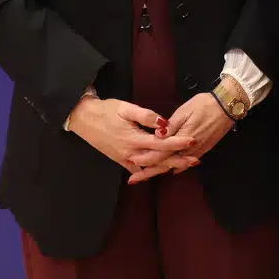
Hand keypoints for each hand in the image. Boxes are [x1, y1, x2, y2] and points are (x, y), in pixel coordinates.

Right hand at [67, 97, 198, 179]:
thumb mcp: (126, 108)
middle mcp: (130, 152)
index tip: (192, 141)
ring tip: (183, 165)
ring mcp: (124, 158)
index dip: (178, 143)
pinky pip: (137, 169)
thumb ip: (145, 115)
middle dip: (178, 160)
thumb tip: (163, 123)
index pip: (161, 144)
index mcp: (133, 139)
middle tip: (195, 159)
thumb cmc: (106, 111)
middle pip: (158, 159)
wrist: (83, 119)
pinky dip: (150, 170)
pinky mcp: (119, 160)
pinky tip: (160, 170)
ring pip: (149, 167)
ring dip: (166, 166)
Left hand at [125, 93, 234, 184]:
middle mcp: (188, 150)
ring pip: (175, 165)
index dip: (145, 158)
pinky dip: (176, 167)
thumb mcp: (185, 111)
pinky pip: (186, 163)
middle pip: (165, 164)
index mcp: (181, 139)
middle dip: (148, 172)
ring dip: (160, 171)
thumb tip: (156, 136)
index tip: (131, 162)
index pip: (160, 154)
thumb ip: (171, 126)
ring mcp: (196, 151)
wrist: (228, 106)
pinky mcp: (203, 150)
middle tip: (133, 180)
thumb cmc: (205, 105)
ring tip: (146, 177)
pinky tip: (171, 171)